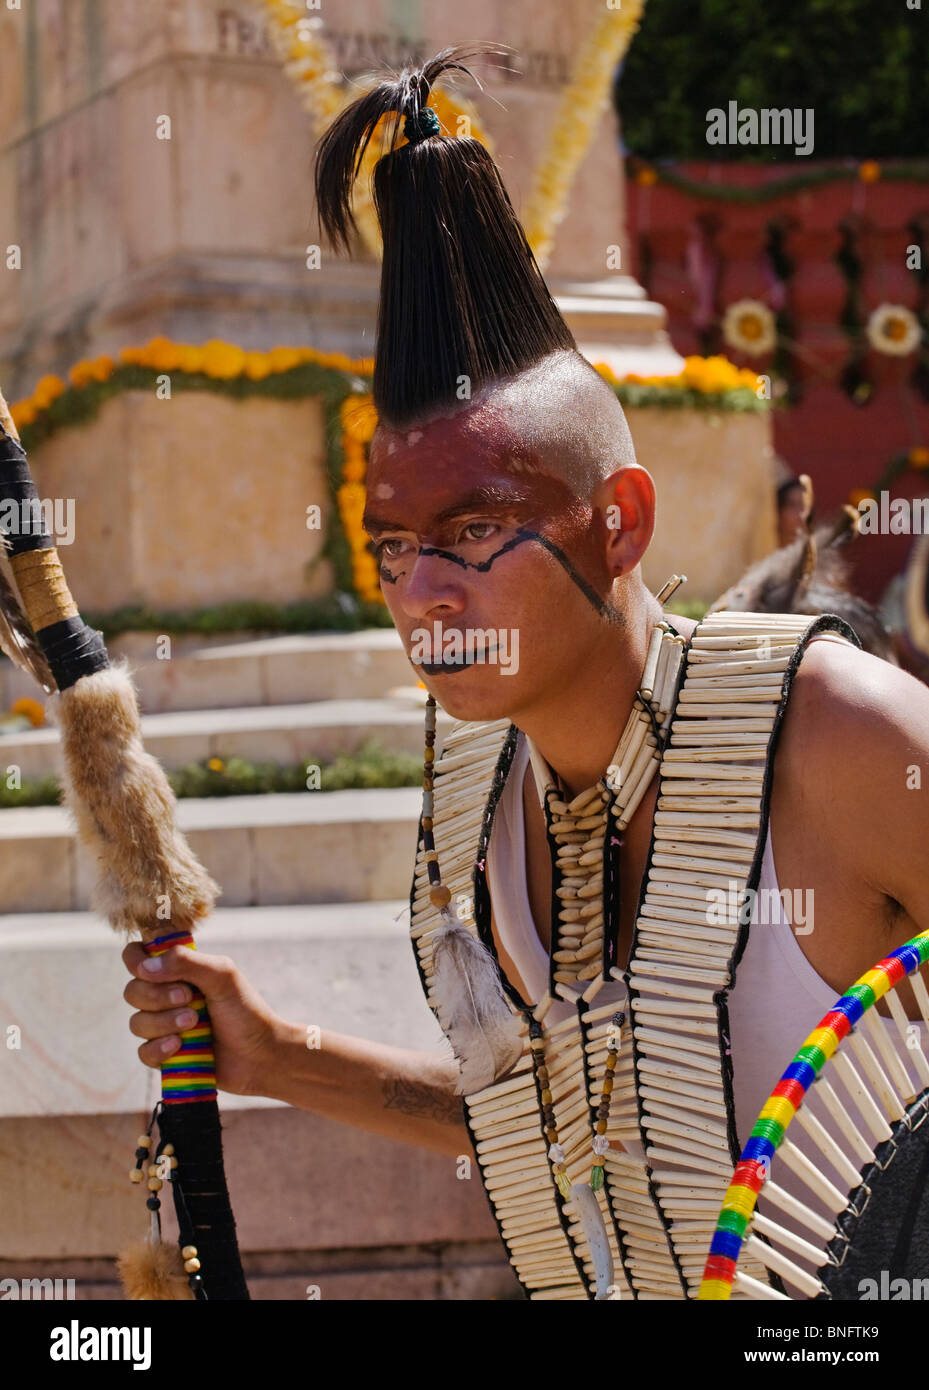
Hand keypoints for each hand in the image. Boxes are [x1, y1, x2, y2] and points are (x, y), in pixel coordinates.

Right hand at [122, 940, 283, 1097]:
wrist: (260, 1054)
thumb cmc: (245, 1009)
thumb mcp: (221, 976)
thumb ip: (185, 962)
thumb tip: (145, 966)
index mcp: (177, 971)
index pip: (137, 955)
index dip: (136, 960)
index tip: (150, 969)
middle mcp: (165, 996)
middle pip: (132, 991)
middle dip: (157, 996)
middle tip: (189, 998)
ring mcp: (164, 1026)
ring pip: (137, 1022)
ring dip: (164, 1022)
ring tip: (195, 1024)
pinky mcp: (165, 1055)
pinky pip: (143, 1052)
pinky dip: (160, 1048)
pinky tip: (180, 1046)